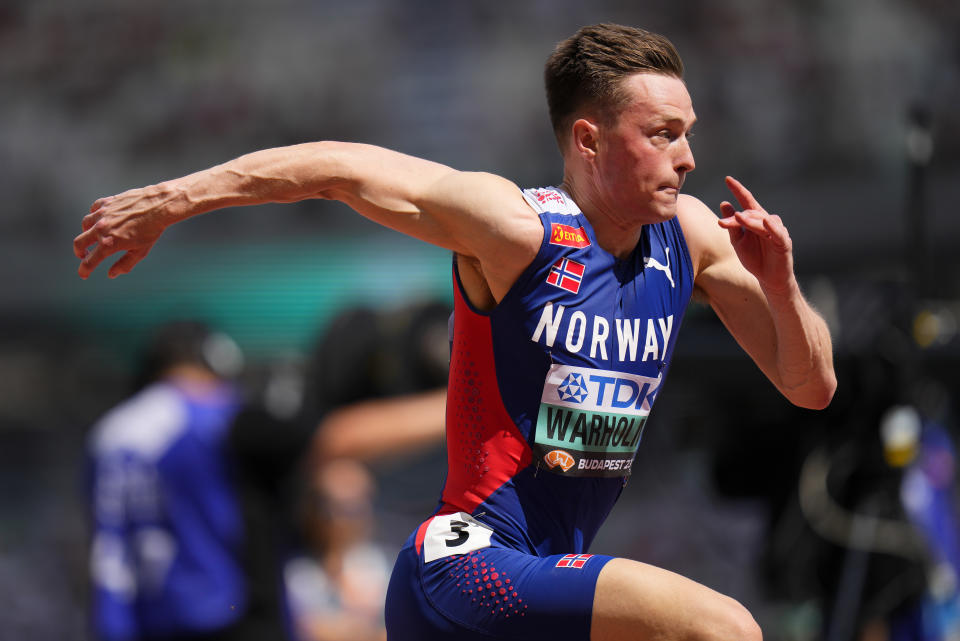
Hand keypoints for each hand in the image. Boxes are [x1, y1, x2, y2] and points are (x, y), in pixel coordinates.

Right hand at [73, 183, 178, 278]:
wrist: (158, 206)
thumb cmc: (151, 230)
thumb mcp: (140, 252)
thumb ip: (124, 264)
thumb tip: (111, 274)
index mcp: (109, 244)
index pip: (90, 261)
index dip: (84, 270)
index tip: (83, 274)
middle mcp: (101, 229)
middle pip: (79, 243)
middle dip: (79, 252)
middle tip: (84, 255)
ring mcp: (102, 214)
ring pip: (85, 225)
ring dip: (87, 233)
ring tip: (94, 236)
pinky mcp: (106, 202)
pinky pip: (93, 210)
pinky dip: (94, 216)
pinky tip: (101, 219)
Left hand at [717, 176, 794, 295]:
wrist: (768, 279)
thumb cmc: (755, 259)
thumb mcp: (738, 241)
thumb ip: (732, 225)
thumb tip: (724, 204)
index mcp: (756, 221)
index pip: (747, 201)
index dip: (738, 190)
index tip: (727, 179)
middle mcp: (767, 222)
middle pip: (751, 214)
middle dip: (737, 217)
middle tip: (722, 222)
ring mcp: (777, 232)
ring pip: (763, 221)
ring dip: (750, 220)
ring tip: (738, 218)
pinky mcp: (784, 243)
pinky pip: (778, 233)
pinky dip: (772, 227)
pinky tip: (766, 222)